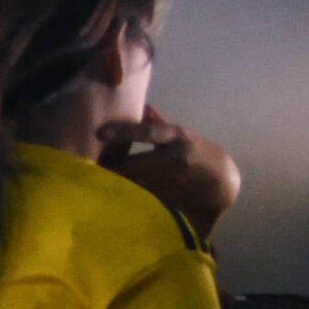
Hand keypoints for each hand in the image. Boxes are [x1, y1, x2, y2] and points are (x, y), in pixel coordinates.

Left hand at [98, 106, 241, 240]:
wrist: (224, 179)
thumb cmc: (195, 151)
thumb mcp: (180, 134)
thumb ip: (159, 123)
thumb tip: (143, 107)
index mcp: (175, 136)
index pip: (147, 132)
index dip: (124, 132)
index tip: (100, 133)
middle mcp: (175, 157)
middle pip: (135, 164)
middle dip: (111, 168)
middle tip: (84, 168)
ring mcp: (175, 179)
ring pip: (138, 184)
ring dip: (115, 186)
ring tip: (89, 186)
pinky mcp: (176, 198)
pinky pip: (147, 199)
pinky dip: (129, 199)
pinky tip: (111, 202)